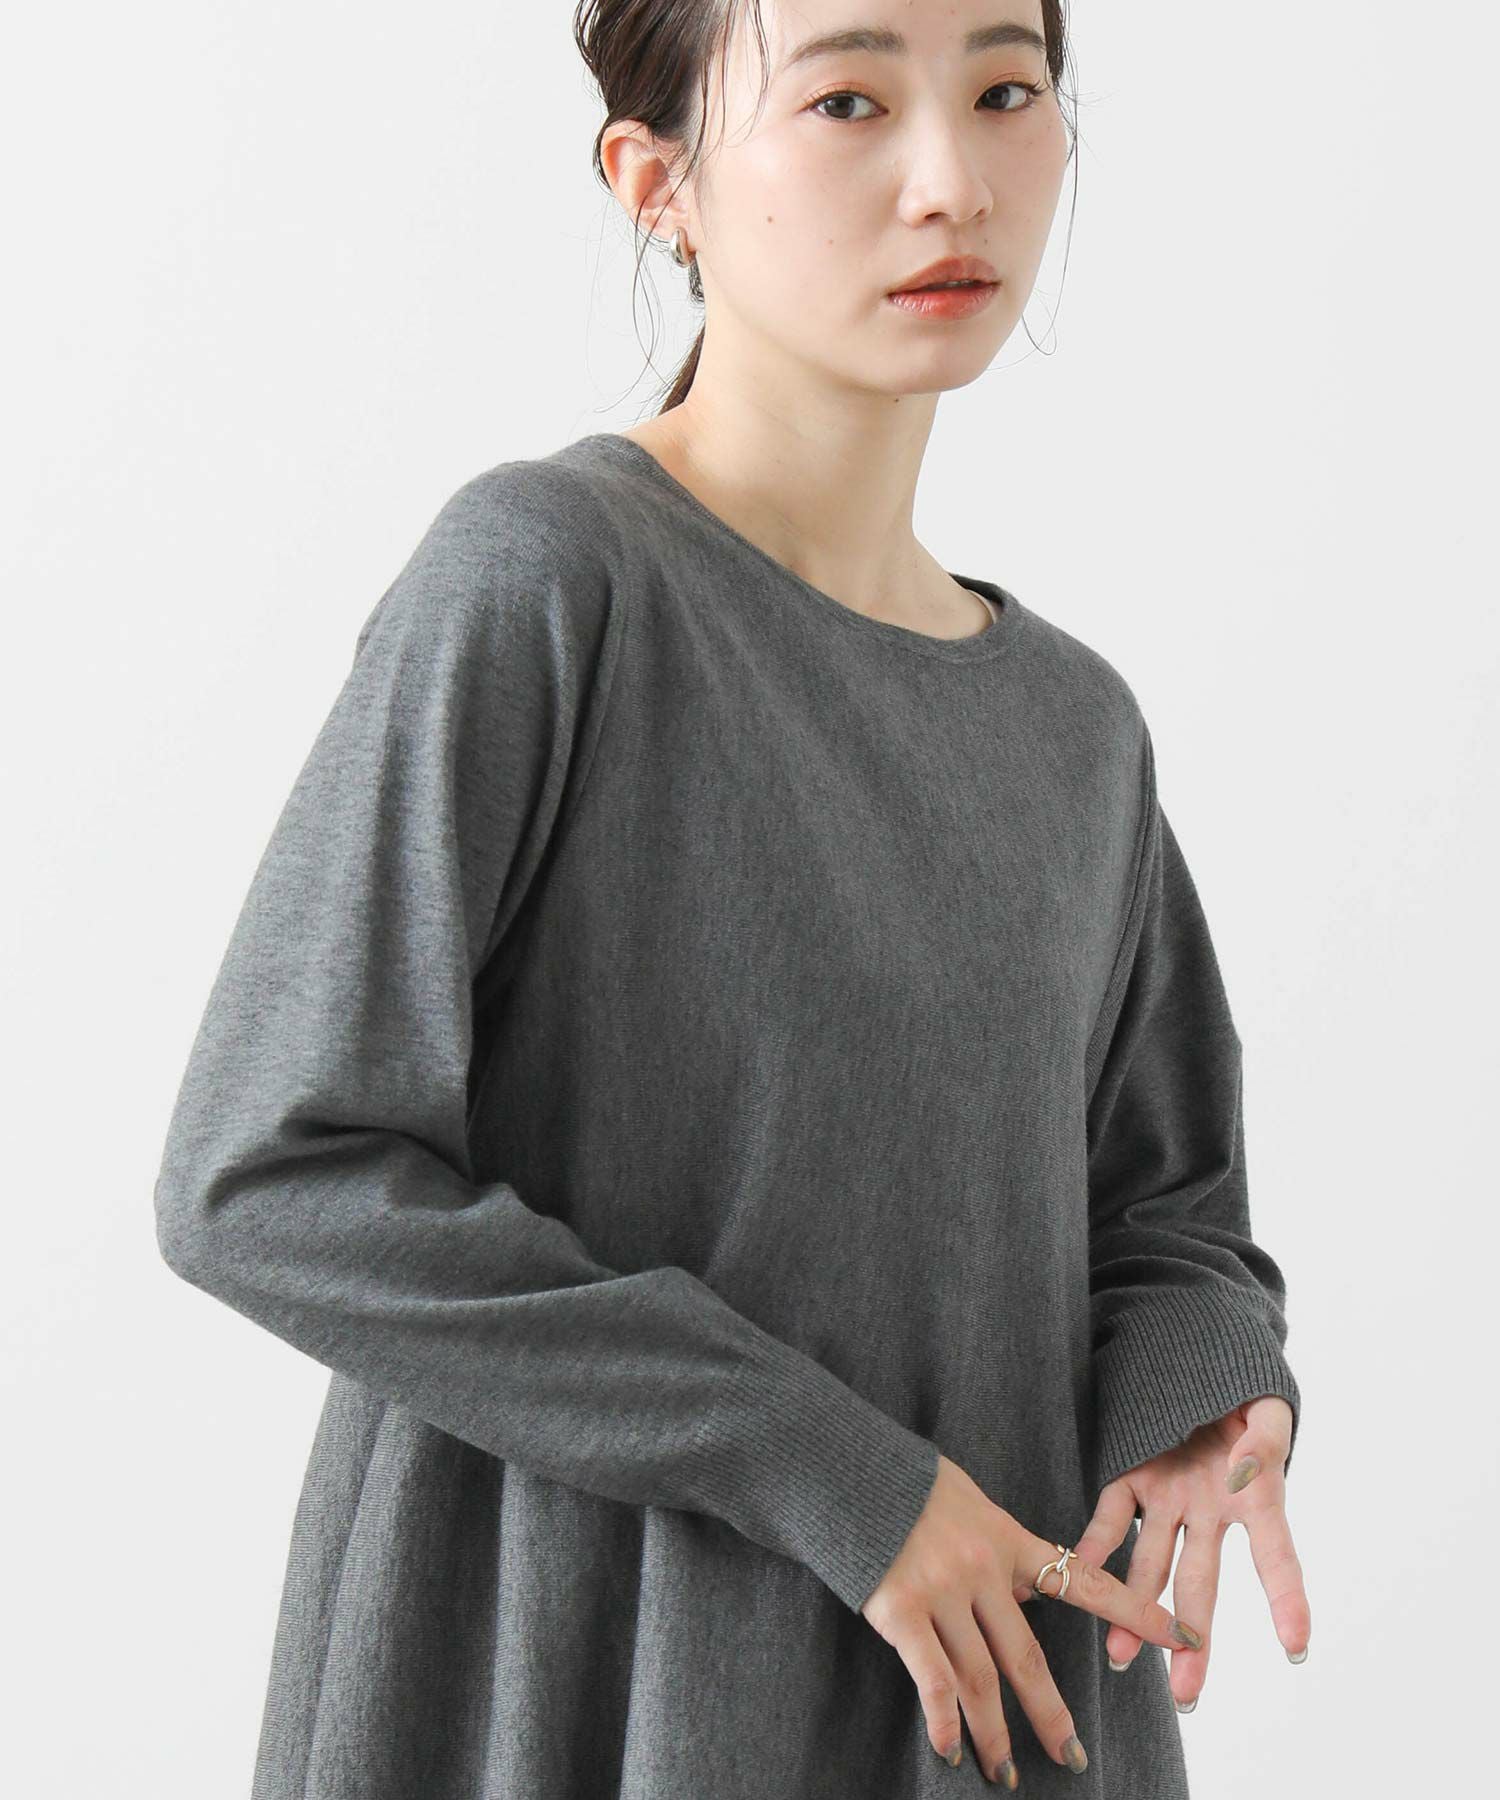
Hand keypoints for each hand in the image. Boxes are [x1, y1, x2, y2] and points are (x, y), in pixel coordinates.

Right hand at [860, 1452, 1206, 1784]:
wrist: (847, 1468)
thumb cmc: (907, 1486)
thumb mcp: (970, 1503)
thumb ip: (1000, 1550)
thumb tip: (1024, 1592)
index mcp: (1007, 1539)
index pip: (1083, 1581)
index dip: (1135, 1612)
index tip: (1184, 1637)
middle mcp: (981, 1570)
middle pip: (1026, 1657)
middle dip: (1051, 1715)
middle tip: (1072, 1757)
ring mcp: (940, 1591)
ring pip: (979, 1679)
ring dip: (995, 1736)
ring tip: (1006, 1775)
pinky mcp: (899, 1609)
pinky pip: (930, 1678)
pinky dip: (944, 1721)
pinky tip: (952, 1751)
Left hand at [1071, 1395, 1310, 1710]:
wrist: (1202, 1366)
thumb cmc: (1246, 1394)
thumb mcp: (1268, 1407)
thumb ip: (1266, 1438)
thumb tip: (1251, 1468)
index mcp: (1254, 1497)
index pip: (1276, 1556)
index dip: (1287, 1600)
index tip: (1296, 1648)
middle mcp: (1209, 1511)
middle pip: (1202, 1584)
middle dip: (1194, 1641)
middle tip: (1187, 1693)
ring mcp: (1169, 1500)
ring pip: (1152, 1566)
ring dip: (1135, 1611)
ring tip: (1122, 1658)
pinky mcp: (1133, 1479)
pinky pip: (1111, 1518)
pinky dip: (1092, 1547)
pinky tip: (1074, 1576)